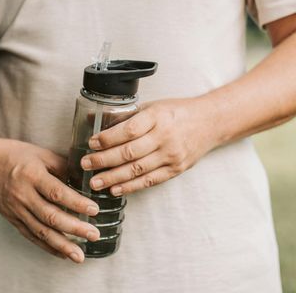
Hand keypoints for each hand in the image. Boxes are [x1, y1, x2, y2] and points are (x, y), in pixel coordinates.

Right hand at [0, 138, 99, 262]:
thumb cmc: (15, 154)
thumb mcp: (40, 154)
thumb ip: (62, 166)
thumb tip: (83, 179)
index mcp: (32, 175)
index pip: (57, 193)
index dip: (76, 203)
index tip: (94, 210)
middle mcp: (23, 195)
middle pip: (51, 216)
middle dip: (74, 228)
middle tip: (94, 234)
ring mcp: (16, 209)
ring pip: (41, 231)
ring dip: (62, 245)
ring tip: (80, 255)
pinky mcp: (12, 219)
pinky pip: (30, 236)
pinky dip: (47, 246)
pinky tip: (62, 253)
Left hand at [80, 98, 217, 195]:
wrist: (209, 122)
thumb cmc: (177, 112)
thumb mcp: (152, 106)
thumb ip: (126, 115)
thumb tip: (93, 117)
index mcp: (157, 117)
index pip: (128, 130)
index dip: (108, 139)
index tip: (92, 143)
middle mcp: (164, 137)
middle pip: (129, 152)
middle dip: (104, 160)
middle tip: (86, 164)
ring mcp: (171, 155)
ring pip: (138, 169)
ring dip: (113, 177)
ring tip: (95, 182)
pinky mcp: (176, 169)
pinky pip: (150, 180)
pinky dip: (131, 186)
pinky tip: (115, 189)